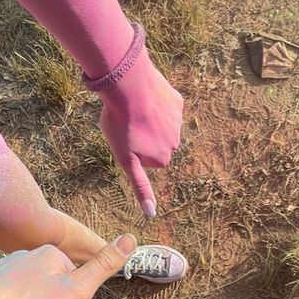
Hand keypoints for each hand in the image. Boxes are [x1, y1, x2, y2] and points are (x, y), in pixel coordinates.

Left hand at [0, 235, 136, 298]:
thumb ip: (104, 265)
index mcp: (49, 253)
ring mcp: (1, 268)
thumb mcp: (78, 291)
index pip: (73, 275)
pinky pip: (3, 297)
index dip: (72, 298)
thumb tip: (131, 238)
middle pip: (49, 282)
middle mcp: (24, 255)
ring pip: (25, 290)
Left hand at [99, 46, 182, 216]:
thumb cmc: (120, 122)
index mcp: (162, 159)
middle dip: (145, 137)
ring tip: (134, 108)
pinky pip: (167, 106)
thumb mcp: (125, 159)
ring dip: (150, 120)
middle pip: (157, 144)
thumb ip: (140, 186)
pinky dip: (157, 103)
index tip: (125, 140)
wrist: (128, 84)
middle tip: (128, 124)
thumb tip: (152, 214)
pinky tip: (145, 97)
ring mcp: (178, 121)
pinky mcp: (177, 101)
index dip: (133, 150)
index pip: (148, 161)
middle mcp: (175, 143)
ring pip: (162, 125)